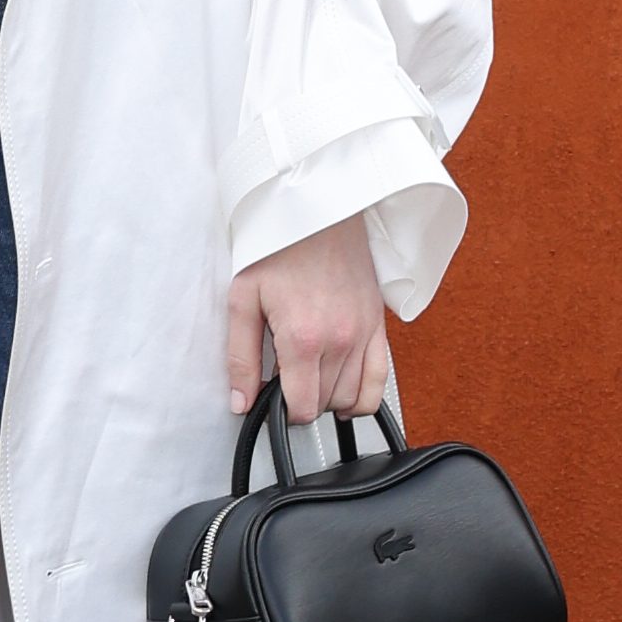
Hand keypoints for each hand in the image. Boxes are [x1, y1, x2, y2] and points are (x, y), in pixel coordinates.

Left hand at [228, 215, 389, 425]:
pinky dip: (364, 397)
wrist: (316, 211)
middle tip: (284, 376)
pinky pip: (381, 381)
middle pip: (324, 404)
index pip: (301, 407)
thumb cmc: (277, 247)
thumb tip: (241, 402)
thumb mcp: (242, 297)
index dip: (282, 410)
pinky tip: (344, 394)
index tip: (272, 396)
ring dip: (328, 396)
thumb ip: (240, 356)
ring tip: (308, 375)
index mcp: (303, 337)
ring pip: (351, 398)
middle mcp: (339, 341)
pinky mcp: (378, 326)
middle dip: (301, 399)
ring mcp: (364, 334)